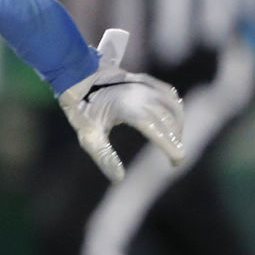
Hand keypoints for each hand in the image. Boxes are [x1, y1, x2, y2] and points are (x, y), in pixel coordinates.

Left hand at [57, 29, 184, 181]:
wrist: (76, 76)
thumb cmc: (81, 109)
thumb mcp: (88, 137)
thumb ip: (104, 157)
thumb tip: (119, 178)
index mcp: (126, 107)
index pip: (155, 128)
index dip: (169, 144)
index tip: (178, 160)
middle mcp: (139, 93)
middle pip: (168, 119)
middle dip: (175, 140)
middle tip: (174, 161)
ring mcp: (144, 84)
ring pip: (172, 105)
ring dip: (178, 125)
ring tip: (175, 143)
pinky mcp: (145, 79)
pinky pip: (169, 93)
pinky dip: (176, 108)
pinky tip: (174, 121)